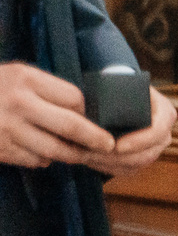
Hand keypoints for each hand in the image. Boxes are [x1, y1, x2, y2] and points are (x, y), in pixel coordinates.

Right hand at [0, 63, 122, 169]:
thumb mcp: (17, 75)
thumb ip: (47, 88)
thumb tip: (84, 111)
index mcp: (26, 79)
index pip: (74, 98)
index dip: (88, 111)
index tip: (96, 118)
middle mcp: (18, 103)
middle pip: (70, 126)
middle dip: (94, 139)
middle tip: (109, 146)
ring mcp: (6, 128)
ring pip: (53, 149)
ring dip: (71, 154)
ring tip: (80, 154)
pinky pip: (32, 159)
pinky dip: (44, 160)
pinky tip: (46, 156)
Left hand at [97, 90, 177, 174]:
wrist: (122, 94)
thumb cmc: (121, 87)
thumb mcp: (123, 85)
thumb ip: (116, 94)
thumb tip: (94, 108)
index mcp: (165, 113)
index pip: (157, 132)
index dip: (139, 142)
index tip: (116, 146)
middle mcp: (164, 133)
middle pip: (147, 154)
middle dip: (118, 158)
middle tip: (92, 154)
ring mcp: (154, 148)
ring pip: (137, 165)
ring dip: (110, 164)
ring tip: (86, 157)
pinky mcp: (142, 158)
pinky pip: (128, 170)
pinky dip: (109, 168)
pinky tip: (91, 161)